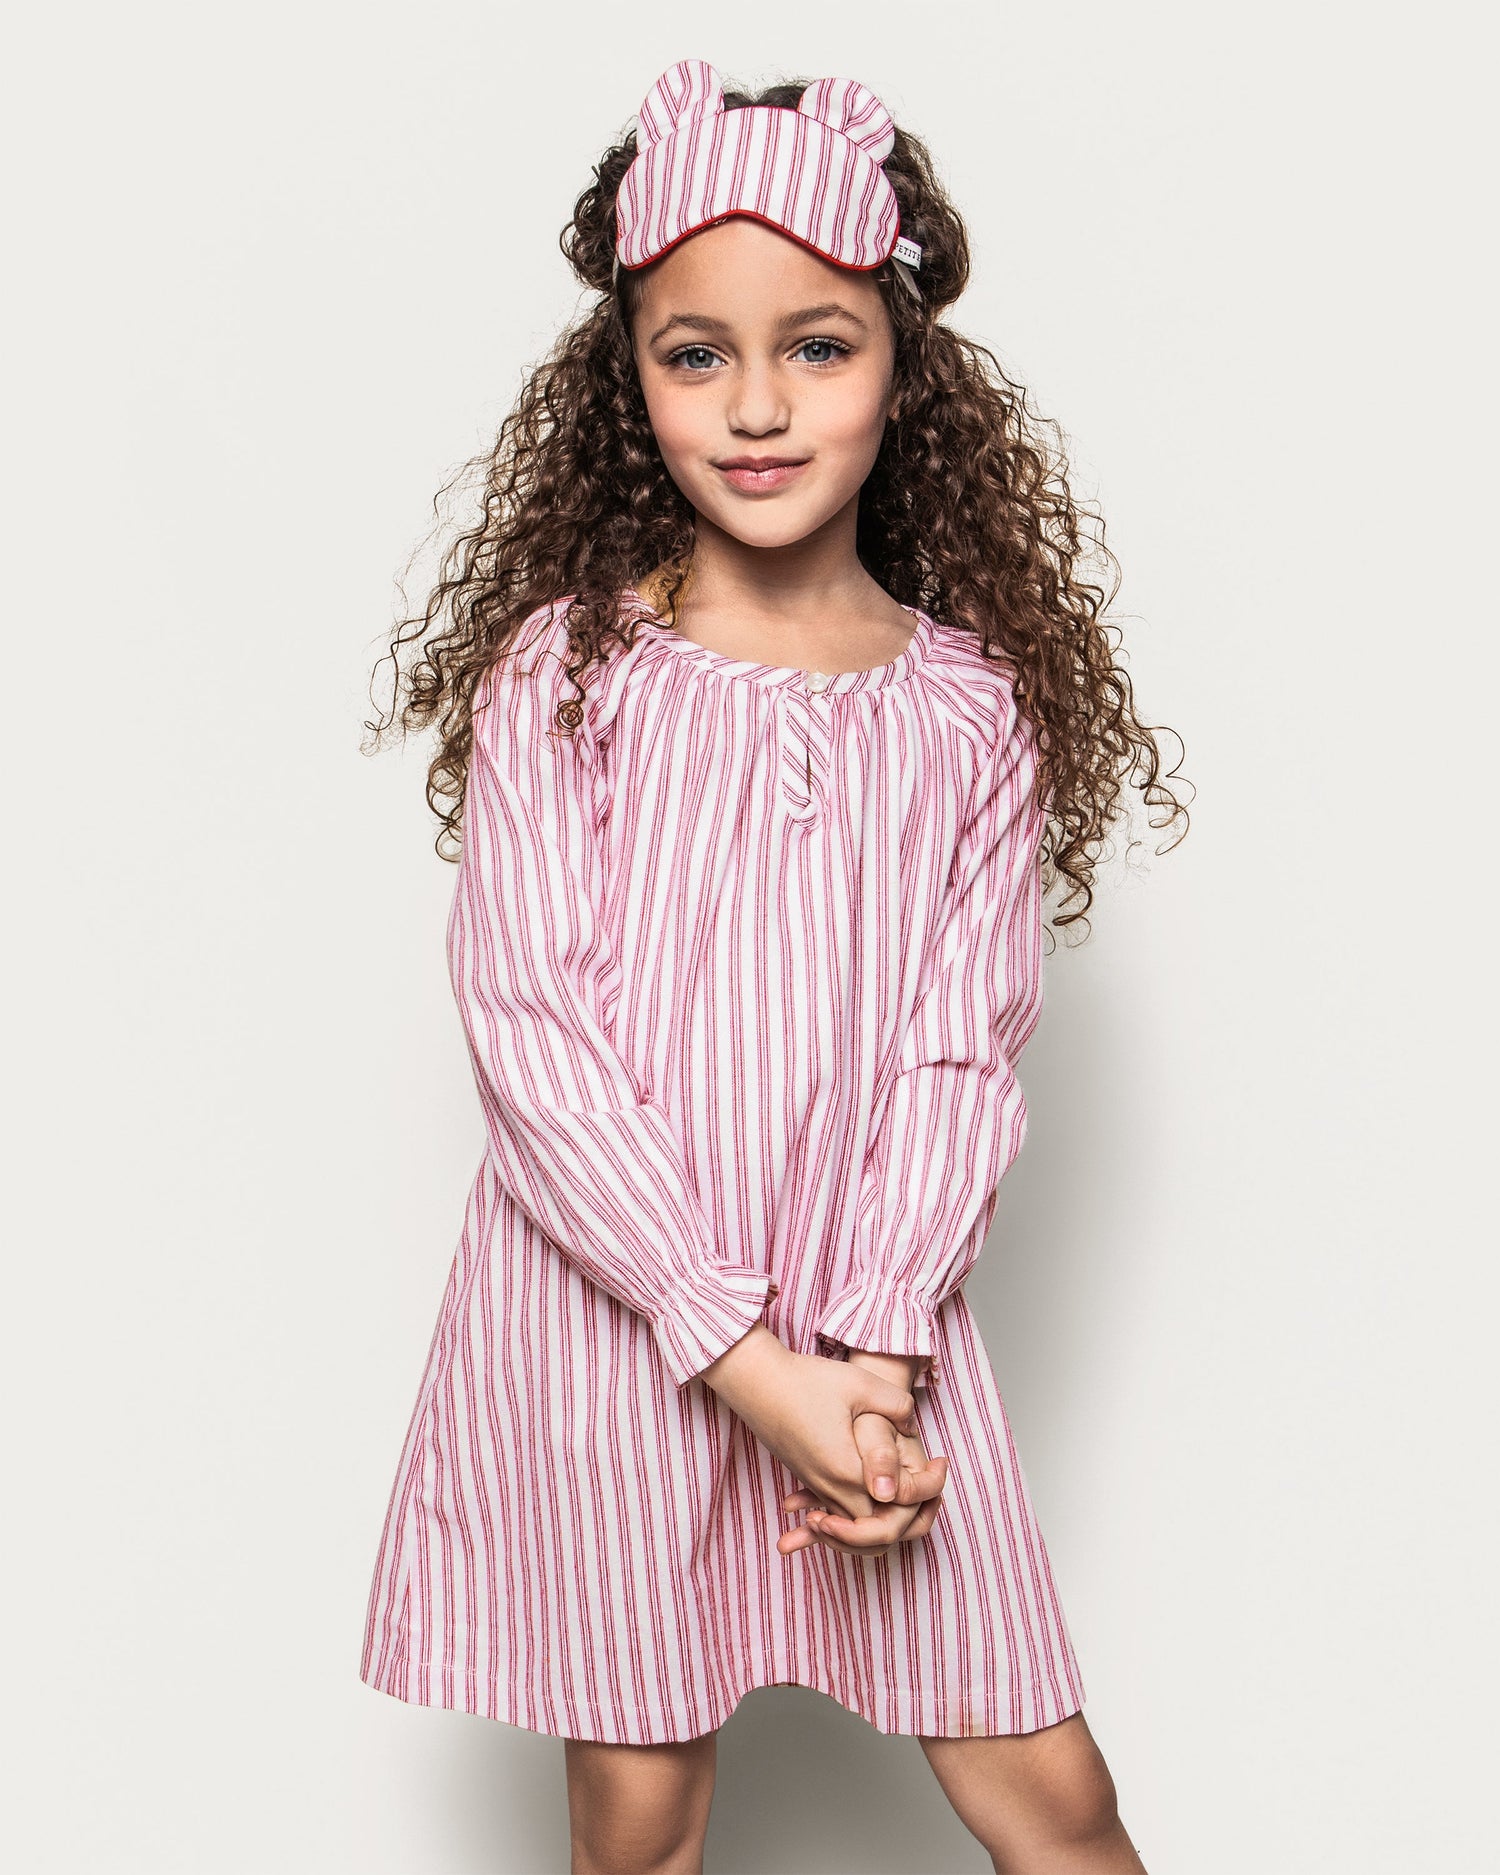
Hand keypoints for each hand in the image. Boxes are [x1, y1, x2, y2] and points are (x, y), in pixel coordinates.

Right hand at [780, 1348, 947, 1557]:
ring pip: (856, 1529)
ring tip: (909, 1494)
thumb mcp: (860, 1384)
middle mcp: (831, 1488)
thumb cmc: (806, 1380)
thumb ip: (897, 1407)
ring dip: (883, 1521)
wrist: (755, 1381)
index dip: (928, 1488)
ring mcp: (816, 1486)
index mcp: (849, 1471)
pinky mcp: (807, 1479)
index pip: (899, 1506)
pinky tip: (880, 1491)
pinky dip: (857, 1517)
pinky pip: (836, 1514)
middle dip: (910, 1515)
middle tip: (929, 1485)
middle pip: (879, 1530)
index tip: (941, 1459)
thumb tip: (913, 1428)